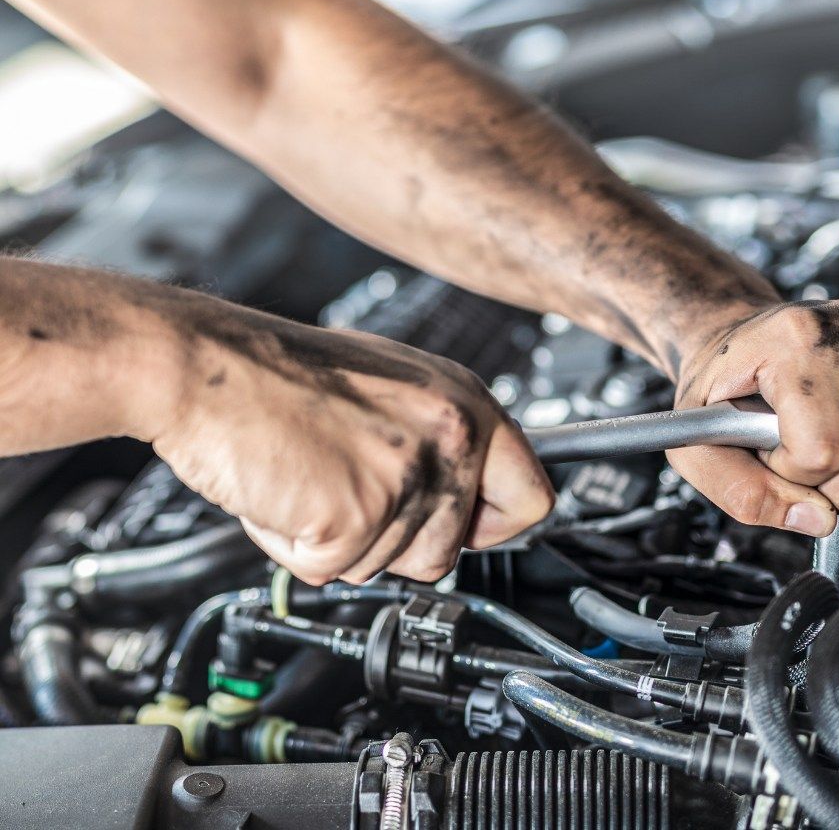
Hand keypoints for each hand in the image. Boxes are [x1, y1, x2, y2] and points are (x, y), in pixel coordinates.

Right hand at [149, 298, 553, 584]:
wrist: (207, 366)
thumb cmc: (284, 372)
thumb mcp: (393, 386)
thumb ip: (438, 439)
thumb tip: (465, 494)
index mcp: (465, 402)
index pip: (532, 497)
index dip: (494, 526)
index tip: (470, 531)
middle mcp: (450, 437)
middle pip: (451, 552)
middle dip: (395, 540)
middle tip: (348, 491)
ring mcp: (406, 477)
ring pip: (387, 566)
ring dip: (341, 541)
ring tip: (311, 477)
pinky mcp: (356, 516)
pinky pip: (331, 570)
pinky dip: (296, 546)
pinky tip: (285, 492)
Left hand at [670, 299, 838, 536]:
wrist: (747, 338)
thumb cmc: (726, 385)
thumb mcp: (699, 438)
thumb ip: (739, 490)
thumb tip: (818, 520)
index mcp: (795, 337)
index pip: (822, 450)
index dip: (792, 472)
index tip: (772, 450)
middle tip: (807, 459)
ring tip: (835, 438)